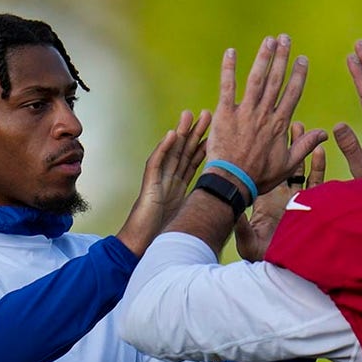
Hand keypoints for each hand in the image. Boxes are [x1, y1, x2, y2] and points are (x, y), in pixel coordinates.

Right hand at [117, 109, 211, 255]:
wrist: (141, 248)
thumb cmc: (161, 238)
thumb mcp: (186, 220)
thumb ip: (198, 211)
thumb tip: (220, 211)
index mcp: (178, 188)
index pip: (193, 162)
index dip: (204, 146)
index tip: (217, 131)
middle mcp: (168, 181)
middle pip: (184, 152)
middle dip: (195, 133)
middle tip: (208, 114)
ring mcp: (157, 181)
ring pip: (170, 153)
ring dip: (180, 133)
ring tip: (189, 115)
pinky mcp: (149, 186)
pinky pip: (156, 163)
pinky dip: (163, 149)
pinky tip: (172, 135)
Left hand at [206, 34, 327, 198]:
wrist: (233, 182)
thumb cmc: (260, 176)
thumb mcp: (288, 165)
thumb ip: (305, 146)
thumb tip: (324, 133)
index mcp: (280, 124)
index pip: (292, 93)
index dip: (298, 74)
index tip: (302, 58)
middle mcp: (264, 113)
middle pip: (276, 80)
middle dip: (282, 57)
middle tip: (285, 38)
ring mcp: (245, 112)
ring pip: (256, 79)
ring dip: (263, 57)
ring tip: (269, 40)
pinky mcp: (225, 113)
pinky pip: (227, 87)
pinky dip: (229, 69)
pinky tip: (231, 52)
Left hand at [235, 122, 325, 261]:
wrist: (286, 267)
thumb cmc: (266, 255)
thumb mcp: (249, 239)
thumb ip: (241, 225)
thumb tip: (230, 212)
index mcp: (269, 201)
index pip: (264, 173)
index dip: (262, 158)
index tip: (257, 140)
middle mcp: (284, 197)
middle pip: (282, 163)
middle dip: (282, 142)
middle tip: (280, 120)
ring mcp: (299, 198)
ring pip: (301, 166)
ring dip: (301, 146)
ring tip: (298, 126)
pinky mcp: (312, 203)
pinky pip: (316, 180)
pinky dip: (318, 164)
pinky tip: (320, 147)